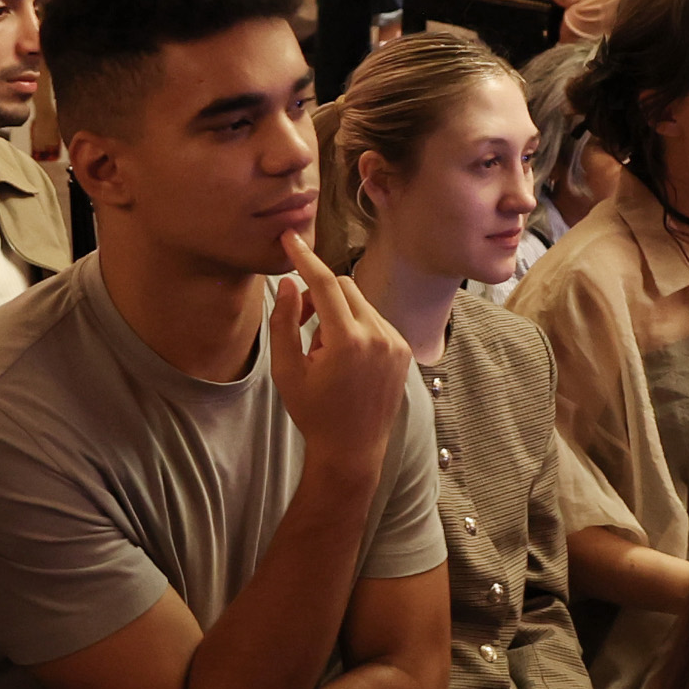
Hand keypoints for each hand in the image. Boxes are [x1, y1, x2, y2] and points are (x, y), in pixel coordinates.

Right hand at [263, 232, 411, 469]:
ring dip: (338, 314)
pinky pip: (375, 319)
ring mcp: (395, 342)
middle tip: (302, 325)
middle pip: (344, 286)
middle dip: (319, 296)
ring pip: (360, 303)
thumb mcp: (286, 370)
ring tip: (326, 353)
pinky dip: (356, 326)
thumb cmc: (314, 413)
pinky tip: (347, 360)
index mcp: (348, 341)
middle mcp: (378, 336)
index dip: (305, 258)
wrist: (352, 450)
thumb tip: (290, 283)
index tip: (290, 238)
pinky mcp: (404, 349)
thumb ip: (284, 322)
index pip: (325, 283)